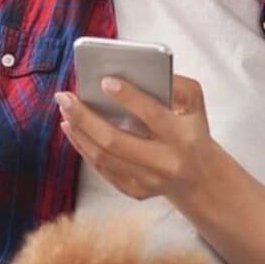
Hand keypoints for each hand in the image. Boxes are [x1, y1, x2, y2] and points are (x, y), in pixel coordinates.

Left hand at [54, 74, 220, 206]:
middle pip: (114, 140)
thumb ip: (176, 85)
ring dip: (78, 130)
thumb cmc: (191, 131)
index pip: (152, 115)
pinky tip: (72, 128)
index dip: (128, 97)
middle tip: (64, 96)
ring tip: (65, 109)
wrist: (200, 177)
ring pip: (102, 155)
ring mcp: (148, 180)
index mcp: (183, 137)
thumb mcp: (195, 104)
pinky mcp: (134, 191)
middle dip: (84, 116)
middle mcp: (165, 162)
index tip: (104, 81)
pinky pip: (101, 167)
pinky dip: (82, 146)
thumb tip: (139, 72)